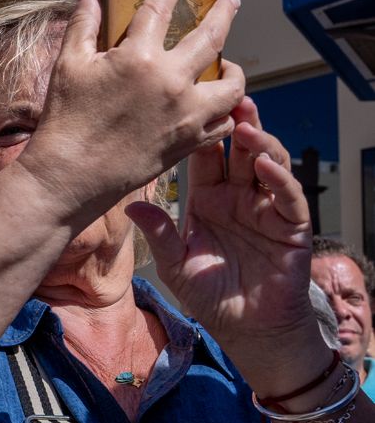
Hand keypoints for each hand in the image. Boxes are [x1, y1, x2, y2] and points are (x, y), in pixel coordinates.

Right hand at [18, 0, 244, 228]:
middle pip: (211, 37)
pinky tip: (219, 107)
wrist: (68, 177)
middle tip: (232, 2)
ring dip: (236, 70)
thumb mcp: (68, 66)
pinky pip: (222, 122)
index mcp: (138, 56)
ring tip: (233, 65)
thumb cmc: (64, 121)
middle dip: (224, 14)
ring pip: (231, 84)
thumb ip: (83, 24)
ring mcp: (185, 113)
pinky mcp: (188, 141)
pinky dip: (225, 113)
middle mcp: (170, 80)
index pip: (160, 8)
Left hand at [127, 96, 327, 397]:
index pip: (206, 156)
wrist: (246, 328)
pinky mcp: (291, 225)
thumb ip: (159, 234)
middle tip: (226, 94)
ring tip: (244, 124)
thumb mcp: (176, 263)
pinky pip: (287, 196)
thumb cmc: (211, 295)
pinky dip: (278, 179)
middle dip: (235, 121)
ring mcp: (267, 207)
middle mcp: (239, 196)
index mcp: (208, 199)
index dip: (201, 130)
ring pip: (267, 163)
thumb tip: (130, 205)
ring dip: (258, 142)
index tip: (189, 103)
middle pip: (239, 150)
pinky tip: (265, 165)